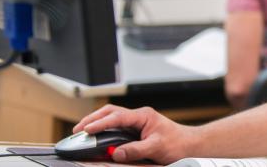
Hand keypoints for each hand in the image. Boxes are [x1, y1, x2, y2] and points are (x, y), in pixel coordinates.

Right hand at [72, 104, 198, 163]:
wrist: (189, 144)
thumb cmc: (177, 143)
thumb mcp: (156, 147)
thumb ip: (135, 150)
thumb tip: (116, 153)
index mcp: (143, 116)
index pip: (117, 117)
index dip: (100, 123)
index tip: (86, 129)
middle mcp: (139, 116)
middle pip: (111, 112)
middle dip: (93, 119)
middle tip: (78, 129)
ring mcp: (137, 122)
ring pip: (112, 117)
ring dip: (97, 122)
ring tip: (83, 131)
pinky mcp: (136, 130)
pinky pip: (116, 126)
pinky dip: (104, 129)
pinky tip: (97, 136)